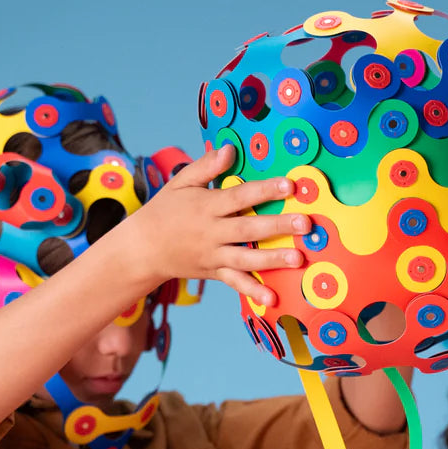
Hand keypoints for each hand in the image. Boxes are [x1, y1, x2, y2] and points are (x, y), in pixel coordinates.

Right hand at [128, 143, 311, 305]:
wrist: (142, 248)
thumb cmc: (165, 210)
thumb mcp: (180, 183)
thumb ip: (206, 167)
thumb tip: (229, 149)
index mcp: (206, 207)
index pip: (239, 197)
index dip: (264, 190)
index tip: (289, 186)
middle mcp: (212, 233)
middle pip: (249, 230)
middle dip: (278, 226)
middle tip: (305, 224)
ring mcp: (213, 255)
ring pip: (246, 259)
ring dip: (273, 260)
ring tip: (298, 259)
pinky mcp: (214, 272)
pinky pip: (235, 283)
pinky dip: (252, 291)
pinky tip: (272, 299)